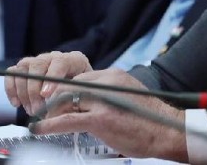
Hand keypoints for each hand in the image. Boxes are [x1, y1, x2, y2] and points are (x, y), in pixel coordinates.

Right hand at [5, 51, 91, 114]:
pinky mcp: (23, 69)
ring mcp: (37, 61)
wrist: (73, 91)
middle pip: (38, 65)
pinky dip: (11, 90)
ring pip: (23, 69)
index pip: (60, 62)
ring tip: (32, 111)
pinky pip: (12, 74)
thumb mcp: (83, 94)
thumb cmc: (80, 93)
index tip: (46, 95)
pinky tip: (17, 104)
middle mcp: (53, 57)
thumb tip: (62, 108)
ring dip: (24, 93)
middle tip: (38, 111)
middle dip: (35, 90)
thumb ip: (74, 97)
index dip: (52, 78)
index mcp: (73, 60)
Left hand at [31, 69, 188, 161]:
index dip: (63, 89)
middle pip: (69, 86)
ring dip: (49, 111)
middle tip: (44, 110)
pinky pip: (67, 120)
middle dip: (53, 99)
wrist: (167, 130)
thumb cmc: (149, 117)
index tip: (54, 98)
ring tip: (40, 119)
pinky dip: (49, 125)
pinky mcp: (101, 119)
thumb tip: (86, 98)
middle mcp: (108, 83)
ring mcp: (104, 101)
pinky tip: (40, 128)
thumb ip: (108, 91)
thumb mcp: (127, 94)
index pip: (79, 78)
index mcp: (114, 75)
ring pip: (66, 100)